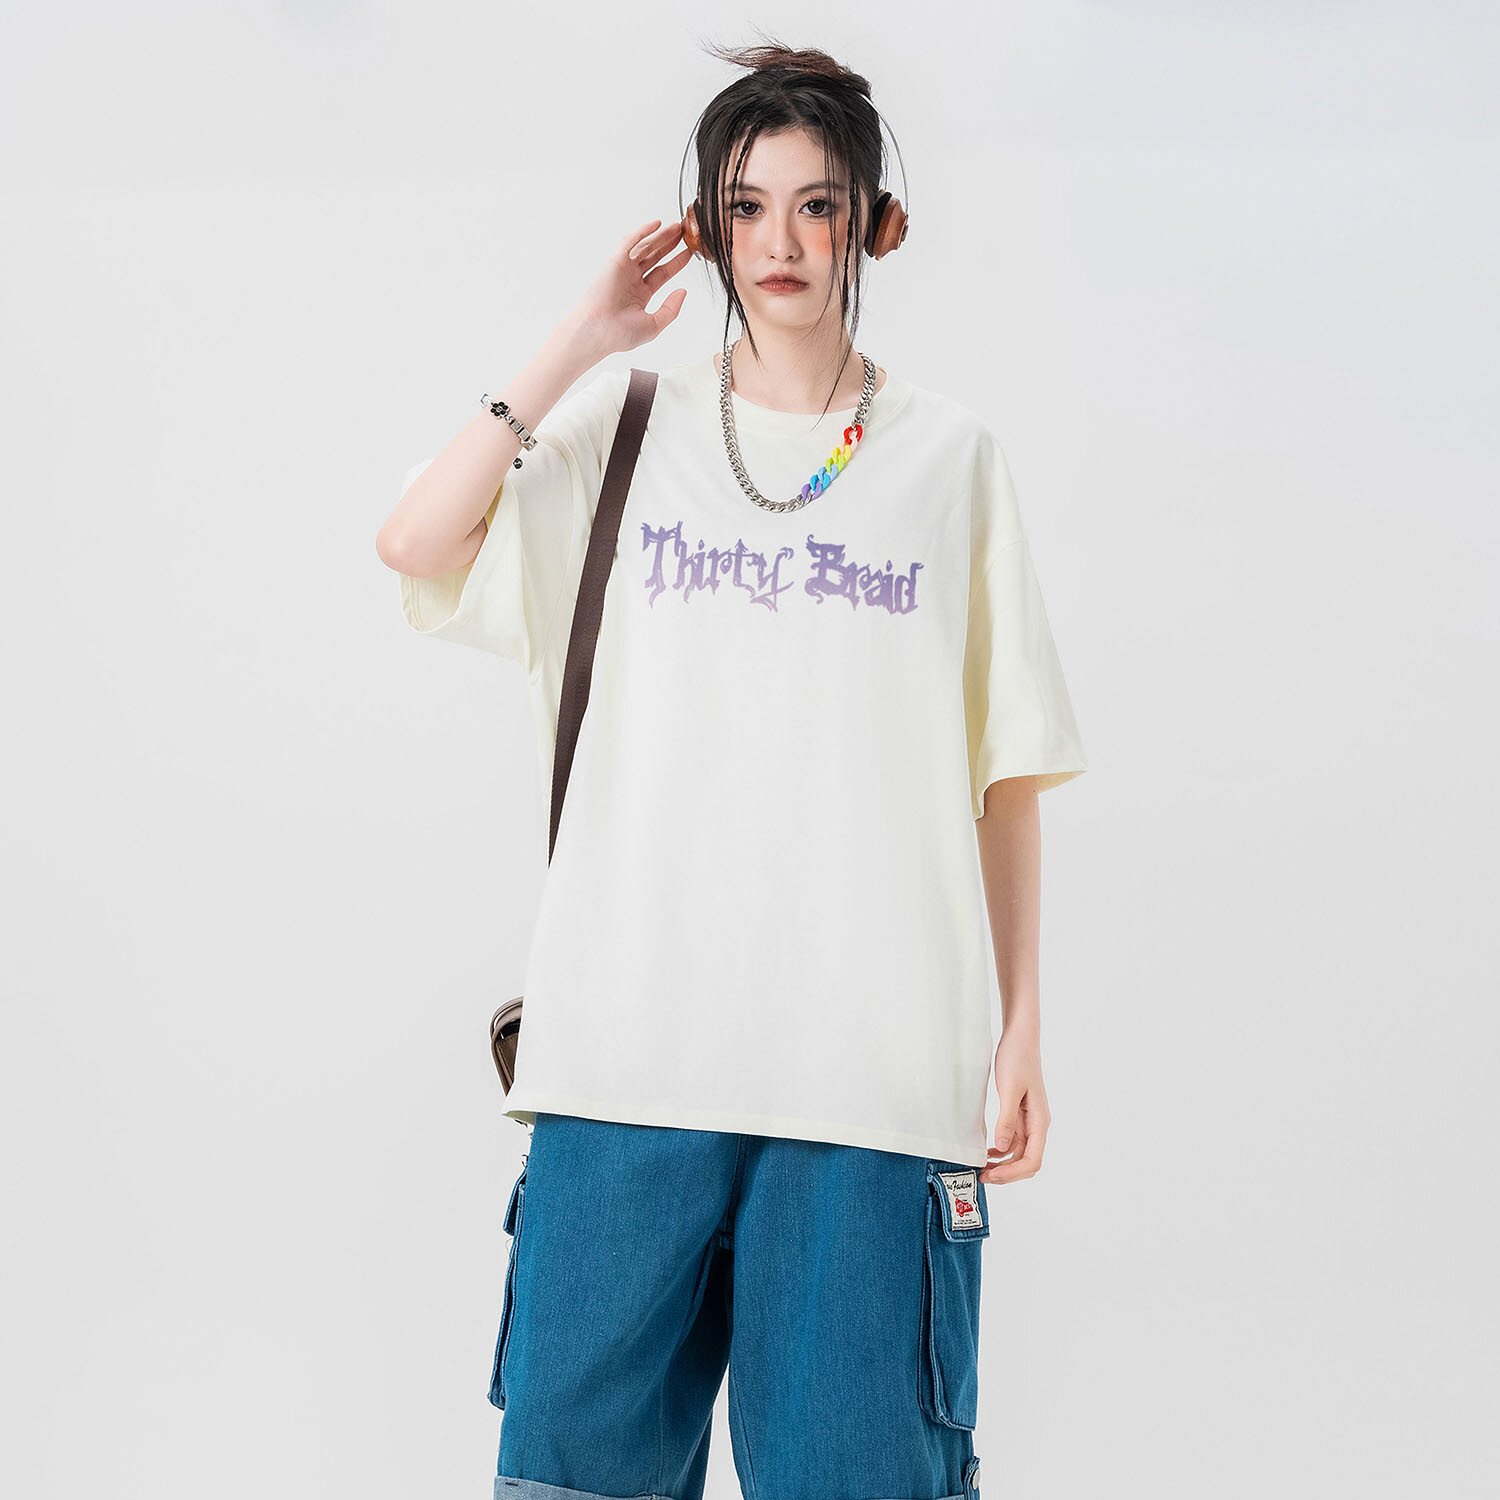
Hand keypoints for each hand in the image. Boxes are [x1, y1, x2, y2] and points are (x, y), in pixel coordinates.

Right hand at [565, 217, 692, 359]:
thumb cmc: (621, 333)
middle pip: (655, 257)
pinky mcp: (615, 262)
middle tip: (684, 233)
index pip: (662, 273)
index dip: (676, 263)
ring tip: (676, 227)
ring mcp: (623, 270)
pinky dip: (643, 232)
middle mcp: (632, 280)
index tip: (689, 253)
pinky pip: (630, 242)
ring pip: (645, 248)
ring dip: (660, 236)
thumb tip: (683, 292)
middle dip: (669, 244)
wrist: (600, 331)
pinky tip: (656, 224)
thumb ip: (671, 309)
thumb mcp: (655, 324)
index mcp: (640, 294)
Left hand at [980, 1024, 1050, 1183]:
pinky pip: (1012, 1141)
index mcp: (1040, 1121)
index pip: (1032, 1161)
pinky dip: (1000, 1151)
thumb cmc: (1017, 1059)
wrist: (1020, 1037)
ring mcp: (1029, 1121)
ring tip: (981, 1167)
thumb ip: (1007, 1120)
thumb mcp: (1009, 1089)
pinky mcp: (1019, 1114)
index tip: (991, 1176)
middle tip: (982, 1177)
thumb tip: (1002, 1148)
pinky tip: (986, 1152)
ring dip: (1002, 1164)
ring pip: (1018, 1154)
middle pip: (1026, 1162)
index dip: (1013, 1174)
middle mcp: (1037, 1125)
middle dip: (1006, 1174)